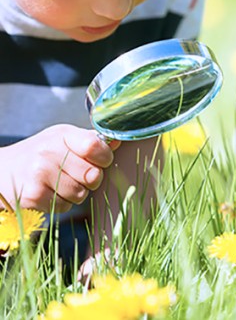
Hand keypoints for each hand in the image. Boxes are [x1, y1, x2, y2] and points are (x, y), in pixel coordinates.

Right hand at [0, 124, 120, 212]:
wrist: (2, 170)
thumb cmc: (39, 154)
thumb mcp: (62, 140)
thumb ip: (89, 141)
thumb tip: (118, 140)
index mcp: (62, 135)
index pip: (95, 146)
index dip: (105, 157)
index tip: (100, 160)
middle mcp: (50, 152)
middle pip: (93, 175)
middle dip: (91, 180)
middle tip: (78, 175)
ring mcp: (40, 174)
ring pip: (81, 194)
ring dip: (75, 193)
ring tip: (59, 182)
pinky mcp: (34, 196)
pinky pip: (65, 207)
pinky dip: (61, 204)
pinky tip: (48, 192)